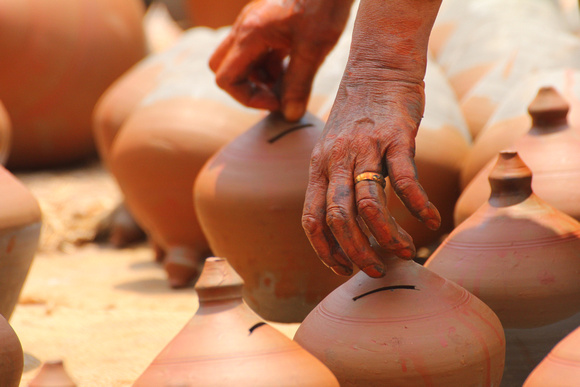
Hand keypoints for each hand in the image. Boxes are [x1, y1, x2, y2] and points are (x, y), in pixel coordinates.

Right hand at [209, 0, 352, 120]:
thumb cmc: (324, 5)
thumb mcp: (314, 49)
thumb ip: (299, 84)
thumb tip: (291, 116)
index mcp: (250, 34)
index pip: (226, 79)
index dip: (248, 99)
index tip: (277, 102)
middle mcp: (245, 27)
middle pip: (223, 67)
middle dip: (247, 88)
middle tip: (277, 95)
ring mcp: (254, 23)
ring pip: (241, 59)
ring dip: (261, 78)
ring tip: (292, 82)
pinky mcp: (267, 22)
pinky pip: (257, 49)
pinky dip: (270, 65)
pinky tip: (296, 67)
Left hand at [302, 0, 442, 277]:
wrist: (378, 69)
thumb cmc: (359, 117)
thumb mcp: (335, 150)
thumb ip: (337, 182)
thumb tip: (349, 224)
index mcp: (320, 167)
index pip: (312, 219)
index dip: (324, 250)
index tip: (341, 269)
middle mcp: (337, 160)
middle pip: (338, 218)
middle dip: (356, 252)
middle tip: (375, 270)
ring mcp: (365, 148)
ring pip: (369, 204)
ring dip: (387, 235)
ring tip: (405, 252)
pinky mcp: (395, 137)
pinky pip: (405, 178)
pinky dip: (418, 205)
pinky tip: (430, 220)